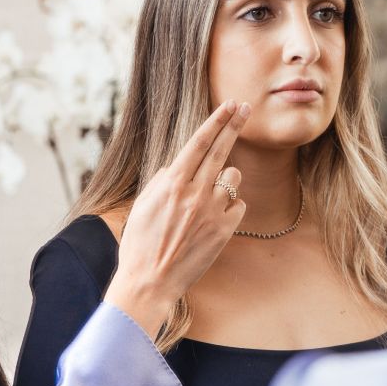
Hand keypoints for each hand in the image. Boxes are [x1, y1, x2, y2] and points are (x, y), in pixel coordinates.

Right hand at [105, 100, 249, 337]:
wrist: (151, 281)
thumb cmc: (140, 243)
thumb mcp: (143, 205)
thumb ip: (162, 181)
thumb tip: (177, 166)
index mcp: (172, 183)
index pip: (199, 142)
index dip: (217, 120)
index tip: (230, 105)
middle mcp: (195, 192)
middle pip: (222, 150)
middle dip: (235, 124)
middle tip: (246, 107)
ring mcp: (213, 210)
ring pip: (233, 178)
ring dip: (225, 180)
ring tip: (207, 199)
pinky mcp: (226, 230)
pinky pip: (238, 205)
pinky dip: (229, 208)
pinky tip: (213, 221)